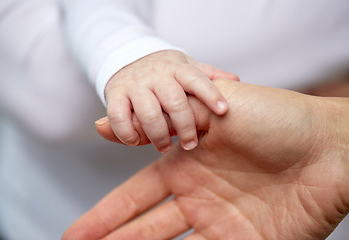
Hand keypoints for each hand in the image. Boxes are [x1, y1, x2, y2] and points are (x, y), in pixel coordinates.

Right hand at [63, 80, 348, 239]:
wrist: (330, 145)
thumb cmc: (276, 118)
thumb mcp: (210, 108)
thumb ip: (159, 120)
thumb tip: (101, 124)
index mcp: (186, 164)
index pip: (135, 195)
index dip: (106, 215)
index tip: (77, 232)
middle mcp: (198, 195)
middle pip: (145, 227)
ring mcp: (221, 221)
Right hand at [105, 50, 237, 152]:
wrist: (127, 58)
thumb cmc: (163, 70)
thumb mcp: (185, 67)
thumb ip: (208, 75)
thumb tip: (235, 80)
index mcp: (178, 68)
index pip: (197, 79)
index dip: (210, 94)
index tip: (223, 111)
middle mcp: (156, 76)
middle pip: (174, 102)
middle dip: (184, 127)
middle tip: (190, 144)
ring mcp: (134, 85)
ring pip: (148, 113)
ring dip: (158, 135)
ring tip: (164, 147)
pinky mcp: (114, 94)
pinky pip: (118, 116)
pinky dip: (127, 133)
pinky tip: (136, 141)